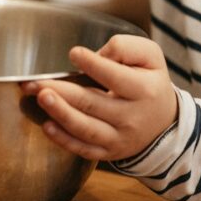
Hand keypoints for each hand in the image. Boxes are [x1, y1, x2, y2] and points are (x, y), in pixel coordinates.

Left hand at [21, 34, 177, 161]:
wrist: (164, 123)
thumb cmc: (150, 82)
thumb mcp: (150, 57)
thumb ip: (126, 48)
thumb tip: (98, 54)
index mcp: (144, 90)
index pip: (115, 77)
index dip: (94, 65)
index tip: (74, 53)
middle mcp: (132, 117)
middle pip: (93, 104)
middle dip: (63, 92)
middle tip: (36, 82)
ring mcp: (119, 138)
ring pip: (86, 128)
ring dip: (60, 113)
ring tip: (41, 98)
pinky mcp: (107, 152)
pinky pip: (83, 149)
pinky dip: (64, 140)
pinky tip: (47, 126)